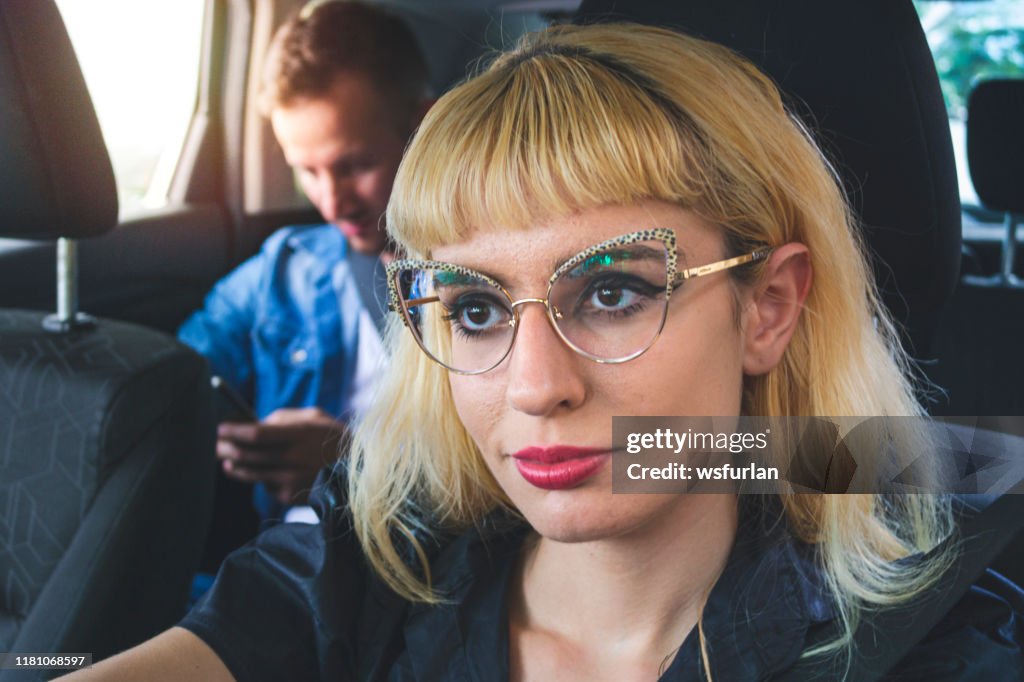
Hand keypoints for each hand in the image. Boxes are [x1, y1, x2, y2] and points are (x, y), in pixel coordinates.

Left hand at [216, 407, 345, 505]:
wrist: (357, 473)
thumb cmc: (333, 439)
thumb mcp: (316, 417)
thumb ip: (285, 417)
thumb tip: (256, 423)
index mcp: (299, 435)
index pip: (256, 434)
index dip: (233, 432)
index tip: (219, 428)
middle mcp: (293, 459)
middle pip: (246, 455)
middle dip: (224, 448)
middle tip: (214, 443)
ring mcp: (289, 480)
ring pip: (249, 473)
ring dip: (233, 466)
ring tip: (226, 460)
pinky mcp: (288, 496)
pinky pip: (264, 485)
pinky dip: (259, 478)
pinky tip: (261, 473)